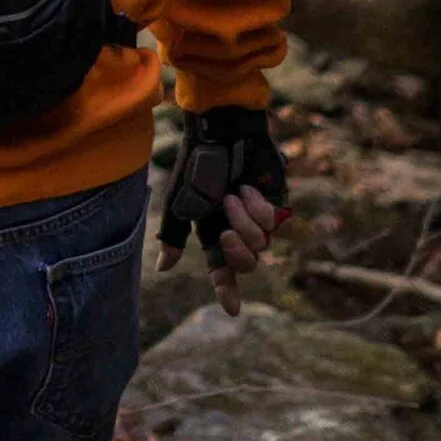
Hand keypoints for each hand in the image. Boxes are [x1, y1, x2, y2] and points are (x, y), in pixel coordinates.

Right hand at [158, 105, 288, 318]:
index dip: (226, 289)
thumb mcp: (180, 201)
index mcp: (212, 229)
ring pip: (262, 243)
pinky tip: (250, 186)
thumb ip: (174, 235)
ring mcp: (258, 214)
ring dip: (246, 219)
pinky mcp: (277, 201)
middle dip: (237, 250)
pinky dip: (260, 206)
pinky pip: (275, 222)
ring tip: (235, 193)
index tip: (233, 311)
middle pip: (246, 261)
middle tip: (226, 231)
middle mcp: (236, 225)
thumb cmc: (197, 163)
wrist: (223, 129)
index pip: (221, 268)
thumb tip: (163, 269)